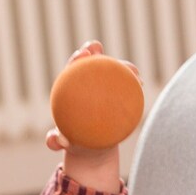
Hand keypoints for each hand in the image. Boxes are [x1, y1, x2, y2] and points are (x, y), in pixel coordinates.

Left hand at [47, 41, 141, 190]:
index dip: (77, 59)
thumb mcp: (62, 142)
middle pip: (89, 63)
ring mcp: (104, 88)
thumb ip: (55, 141)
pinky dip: (133, 82)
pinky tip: (139, 83)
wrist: (89, 145)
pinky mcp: (118, 95)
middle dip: (93, 51)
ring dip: (123, 66)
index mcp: (69, 90)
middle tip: (98, 48)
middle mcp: (86, 84)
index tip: (83, 53)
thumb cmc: (73, 141)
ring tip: (131, 71)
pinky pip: (126, 86)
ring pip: (113, 71)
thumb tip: (58, 140)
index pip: (71, 70)